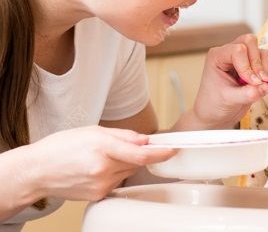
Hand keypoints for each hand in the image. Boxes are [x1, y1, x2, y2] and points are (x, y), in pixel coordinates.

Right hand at [28, 126, 175, 200]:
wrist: (37, 172)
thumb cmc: (60, 148)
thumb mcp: (92, 130)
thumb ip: (123, 135)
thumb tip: (145, 140)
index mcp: (102, 148)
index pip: (141, 154)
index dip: (160, 153)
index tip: (172, 150)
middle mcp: (103, 169)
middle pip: (136, 162)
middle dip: (136, 154)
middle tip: (121, 147)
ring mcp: (101, 185)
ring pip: (127, 172)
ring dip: (123, 164)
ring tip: (101, 157)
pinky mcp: (99, 195)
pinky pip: (117, 182)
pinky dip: (114, 174)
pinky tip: (96, 169)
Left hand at [193, 34, 267, 128]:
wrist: (214, 115)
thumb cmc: (214, 105)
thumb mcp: (229, 100)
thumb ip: (248, 94)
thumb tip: (266, 86)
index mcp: (217, 56)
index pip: (238, 50)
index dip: (248, 66)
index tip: (252, 83)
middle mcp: (228, 52)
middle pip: (250, 42)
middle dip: (257, 63)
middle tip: (259, 82)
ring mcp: (241, 58)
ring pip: (260, 50)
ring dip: (264, 67)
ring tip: (259, 84)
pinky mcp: (251, 65)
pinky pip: (265, 60)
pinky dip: (267, 71)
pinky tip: (260, 85)